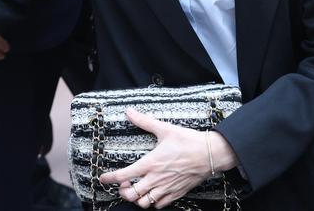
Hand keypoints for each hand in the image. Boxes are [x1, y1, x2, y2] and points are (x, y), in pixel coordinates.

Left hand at [98, 109, 236, 207]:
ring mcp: (166, 187)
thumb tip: (129, 112)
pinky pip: (160, 205)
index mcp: (151, 163)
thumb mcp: (164, 129)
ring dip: (137, 199)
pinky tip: (152, 193)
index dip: (110, 178)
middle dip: (122, 191)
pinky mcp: (177, 193)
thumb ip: (145, 121)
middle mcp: (156, 178)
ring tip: (136, 190)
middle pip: (132, 195)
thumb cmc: (188, 141)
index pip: (125, 175)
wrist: (211, 153)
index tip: (103, 178)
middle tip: (122, 184)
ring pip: (144, 203)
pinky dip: (152, 202)